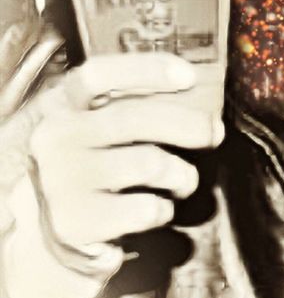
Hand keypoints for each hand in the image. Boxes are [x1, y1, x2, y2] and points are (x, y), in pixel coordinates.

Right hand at [3, 52, 223, 297]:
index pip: (98, 75)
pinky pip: (146, 208)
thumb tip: (194, 93)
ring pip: (151, 164)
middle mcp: (56, 138)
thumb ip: (129, 105)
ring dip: (182, 174)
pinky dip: (164, 209)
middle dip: (189, 124)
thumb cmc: (93, 166)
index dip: (146, 70)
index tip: (188, 75)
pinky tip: (158, 207)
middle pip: (135, 119)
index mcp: (60, 104)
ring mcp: (63, 180)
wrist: (56, 227)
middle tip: (214, 133)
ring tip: (183, 180)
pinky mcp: (77, 222)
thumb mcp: (97, 127)